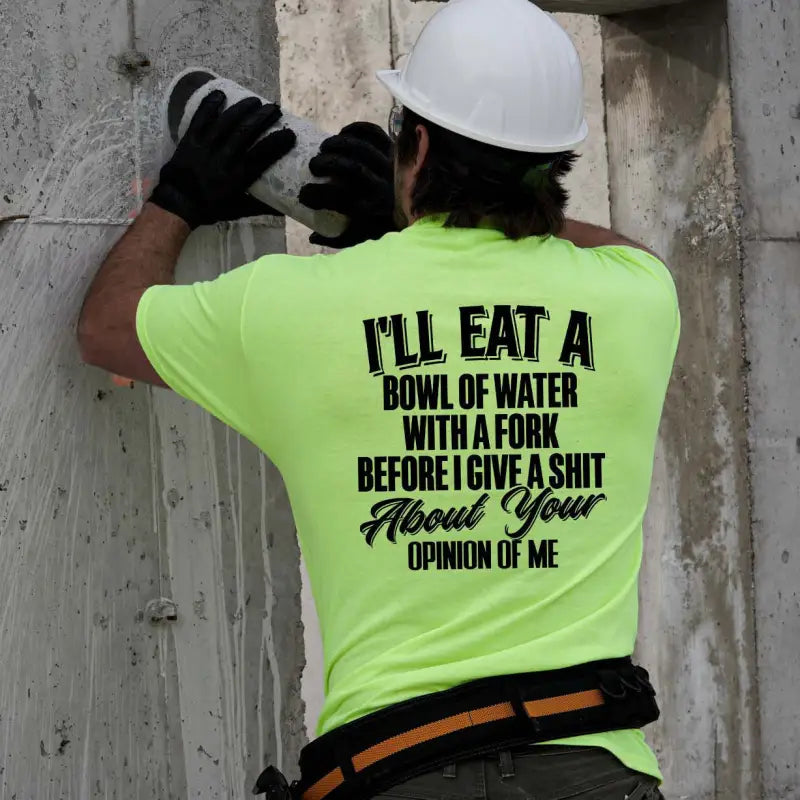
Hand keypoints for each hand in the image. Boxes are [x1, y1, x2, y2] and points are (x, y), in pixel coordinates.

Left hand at [150, 91, 296, 228]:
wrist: (177, 203)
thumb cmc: (210, 207)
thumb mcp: (238, 210)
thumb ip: (260, 207)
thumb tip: (283, 208)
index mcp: (235, 178)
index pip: (260, 157)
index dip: (276, 144)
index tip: (289, 134)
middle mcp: (222, 160)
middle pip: (244, 133)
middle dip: (261, 118)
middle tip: (275, 109)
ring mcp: (205, 147)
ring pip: (225, 123)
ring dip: (241, 109)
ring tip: (255, 101)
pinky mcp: (190, 139)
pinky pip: (200, 118)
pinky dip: (210, 105)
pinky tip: (221, 94)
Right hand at [298, 122, 397, 247]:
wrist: (419, 214)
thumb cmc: (384, 226)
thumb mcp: (361, 239)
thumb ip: (337, 240)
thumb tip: (312, 237)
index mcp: (370, 210)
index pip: (338, 199)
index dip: (315, 194)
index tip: (303, 194)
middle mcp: (381, 187)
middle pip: (350, 167)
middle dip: (326, 163)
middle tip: (313, 166)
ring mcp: (390, 166)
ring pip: (360, 148)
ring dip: (336, 144)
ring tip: (323, 148)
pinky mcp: (394, 151)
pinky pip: (374, 133)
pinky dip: (356, 129)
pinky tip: (342, 134)